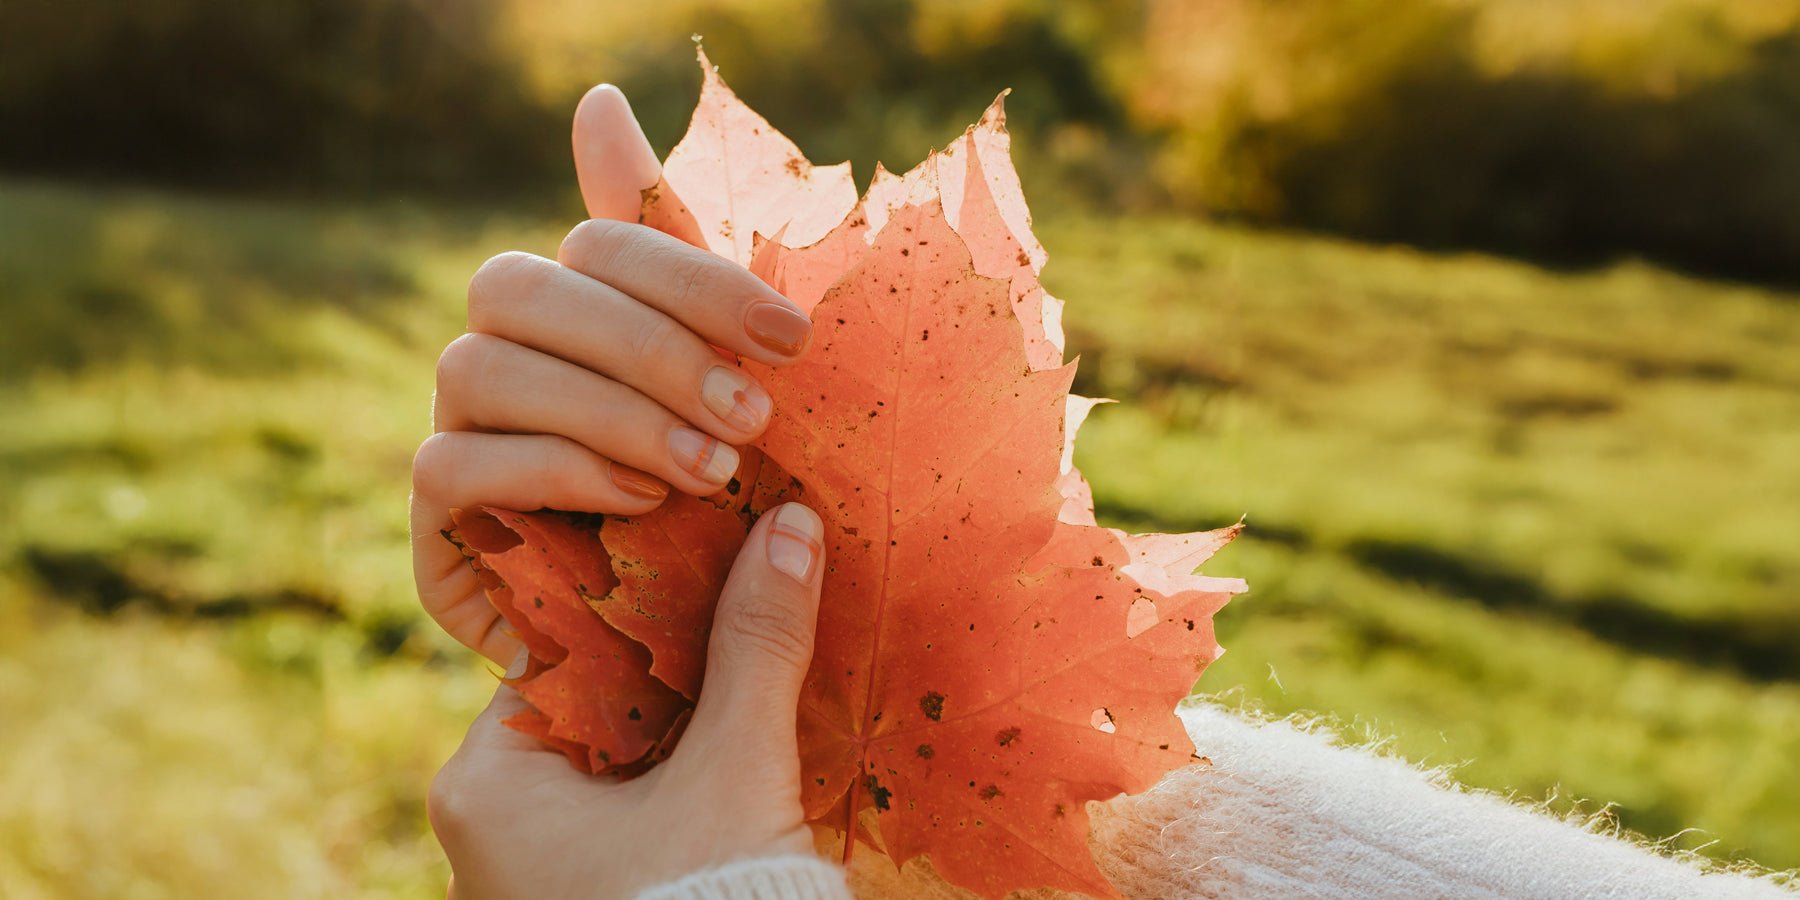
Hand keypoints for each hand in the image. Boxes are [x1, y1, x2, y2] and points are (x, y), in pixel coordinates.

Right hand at [411, 85, 815, 662]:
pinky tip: (642, 503)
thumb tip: (598, 99)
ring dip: (609, 409)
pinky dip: (556, 473)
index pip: (597, 236)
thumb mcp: (735, 396)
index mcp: (583, 316)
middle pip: (521, 282)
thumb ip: (681, 265)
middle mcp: (506, 357)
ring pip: (481, 364)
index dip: (687, 267)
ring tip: (709, 469)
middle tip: (756, 413)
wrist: (700, 681)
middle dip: (651, 341)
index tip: (795, 334)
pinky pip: (454, 465)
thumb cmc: (731, 516)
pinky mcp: (437, 524)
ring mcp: (461, 435)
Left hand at [429, 502, 828, 898]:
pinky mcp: (581, 898)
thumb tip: (793, 526)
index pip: (562, 653)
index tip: (705, 560)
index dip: (643, 607)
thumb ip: (757, 644)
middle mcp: (487, 827)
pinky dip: (681, 781)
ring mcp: (531, 872)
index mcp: (485, 780)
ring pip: (617, 761)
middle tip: (742, 606)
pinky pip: (629, 813)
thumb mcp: (734, 767)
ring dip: (684, 726)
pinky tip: (740, 753)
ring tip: (752, 671)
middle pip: (593, 705)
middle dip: (671, 669)